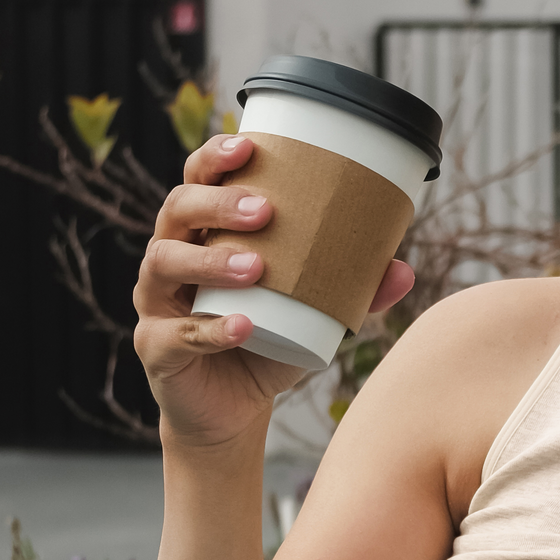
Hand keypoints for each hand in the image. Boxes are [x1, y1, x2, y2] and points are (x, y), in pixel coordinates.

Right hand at [133, 133, 414, 451]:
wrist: (232, 412)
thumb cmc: (266, 347)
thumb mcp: (313, 316)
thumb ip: (354, 293)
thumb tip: (403, 270)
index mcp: (202, 235)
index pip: (197, 181)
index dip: (214, 159)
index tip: (247, 147)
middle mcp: (170, 259)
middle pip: (177, 210)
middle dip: (218, 203)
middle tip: (265, 210)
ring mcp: (156, 303)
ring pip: (166, 263)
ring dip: (211, 260)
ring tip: (256, 267)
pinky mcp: (156, 348)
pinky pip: (178, 334)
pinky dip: (213, 329)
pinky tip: (244, 326)